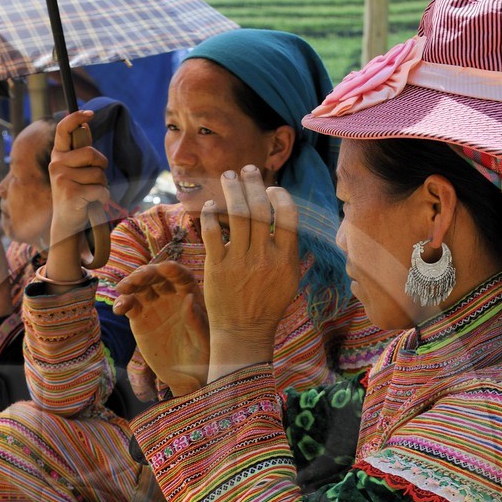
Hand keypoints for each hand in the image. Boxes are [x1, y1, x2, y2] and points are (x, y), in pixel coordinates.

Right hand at [46, 110, 108, 285]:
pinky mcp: (71, 194)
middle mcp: (56, 164)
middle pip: (92, 154)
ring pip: (99, 174)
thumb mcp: (74, 171)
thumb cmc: (75, 195)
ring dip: (102, 185)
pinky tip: (93, 203)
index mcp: (58, 156)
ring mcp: (62, 179)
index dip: (76, 117)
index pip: (63, 129)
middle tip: (94, 179)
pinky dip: (103, 198)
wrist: (67, 224)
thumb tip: (85, 125)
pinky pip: (100, 189)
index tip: (89, 113)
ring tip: (91, 194)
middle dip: (101, 167)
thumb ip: (79, 152)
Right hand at [113, 261, 210, 395]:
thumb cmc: (201, 355)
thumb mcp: (203, 340)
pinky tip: (119, 308)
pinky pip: (129, 305)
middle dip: (146, 274)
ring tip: (122, 289)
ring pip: (140, 287)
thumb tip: (189, 298)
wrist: (184, 375)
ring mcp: (153, 305)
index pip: (181, 277)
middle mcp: (170, 295)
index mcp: (190, 295)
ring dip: (130, 284)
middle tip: (136, 279)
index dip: (173, 270)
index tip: (165, 267)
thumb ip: (197, 321)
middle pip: (157, 277)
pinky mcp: (139, 318)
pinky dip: (122, 303)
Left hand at [201, 166, 299, 378]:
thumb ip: (289, 250)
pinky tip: (212, 205)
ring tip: (228, 176)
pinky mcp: (217, 267)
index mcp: (285, 258)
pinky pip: (212, 232)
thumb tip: (289, 219)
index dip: (280, 195)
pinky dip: (211, 215)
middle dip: (253, 183)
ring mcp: (240, 262)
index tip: (272, 187)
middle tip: (247, 169)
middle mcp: (264, 257)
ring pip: (237, 214)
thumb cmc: (267, 305)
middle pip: (260, 208)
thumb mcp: (289, 279)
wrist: (243, 332)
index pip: (288, 215)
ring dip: (232, 190)